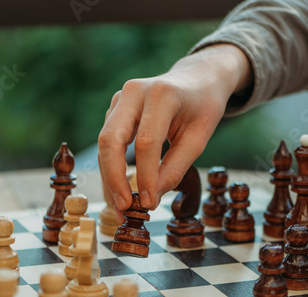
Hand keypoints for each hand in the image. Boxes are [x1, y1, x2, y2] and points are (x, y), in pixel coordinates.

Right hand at [98, 44, 252, 219]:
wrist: (197, 78)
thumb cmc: (203, 106)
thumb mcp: (199, 137)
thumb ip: (175, 168)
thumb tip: (150, 198)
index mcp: (162, 95)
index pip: (146, 141)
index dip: (145, 176)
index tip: (148, 204)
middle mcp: (134, 92)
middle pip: (111, 139)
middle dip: (114, 178)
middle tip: (123, 208)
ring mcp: (120, 98)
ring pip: (104, 142)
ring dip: (108, 177)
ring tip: (119, 206)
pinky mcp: (115, 108)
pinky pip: (107, 140)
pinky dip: (111, 167)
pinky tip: (118, 189)